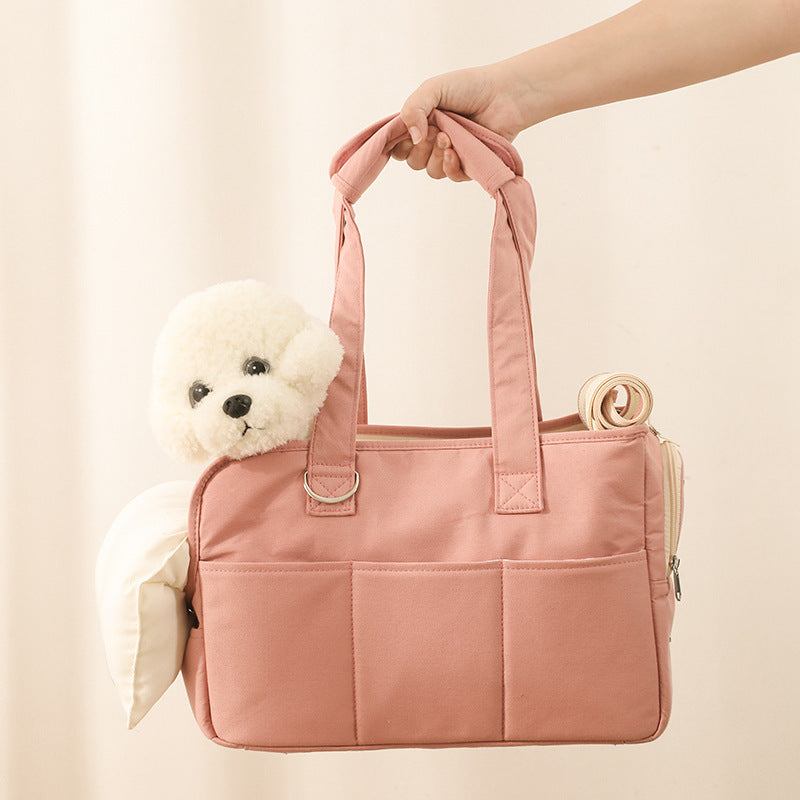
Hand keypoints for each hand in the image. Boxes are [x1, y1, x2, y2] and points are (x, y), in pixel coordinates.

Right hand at [391, 62, 532, 181]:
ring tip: (449, 137)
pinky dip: (450, 166)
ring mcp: (450, 155)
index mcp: (420, 124)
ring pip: (430, 171)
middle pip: (413, 161)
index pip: (397, 146)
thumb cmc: (469, 87)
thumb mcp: (433, 88)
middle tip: (434, 129)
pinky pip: (450, 176)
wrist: (504, 95)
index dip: (398, 144)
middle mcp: (433, 141)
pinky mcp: (468, 166)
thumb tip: (412, 138)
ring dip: (436, 155)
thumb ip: (413, 109)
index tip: (406, 133)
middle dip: (420, 148)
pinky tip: (454, 152)